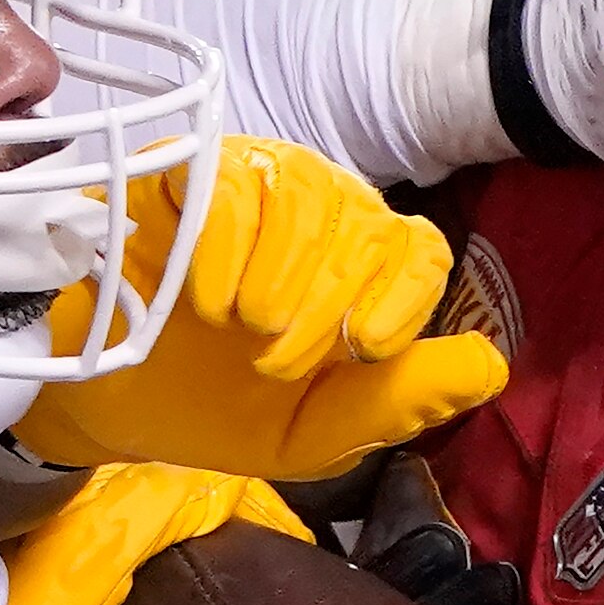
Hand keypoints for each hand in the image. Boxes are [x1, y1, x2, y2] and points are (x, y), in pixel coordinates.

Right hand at [19, 136, 507, 484]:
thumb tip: (491, 367)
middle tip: (274, 368)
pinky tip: (206, 303)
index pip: (419, 251)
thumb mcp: (316, 429)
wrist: (112, 404)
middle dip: (327, 309)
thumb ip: (399, 401)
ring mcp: (258, 184)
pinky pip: (232, 182)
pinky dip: (226, 247)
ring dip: (281, 277)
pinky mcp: (190, 174)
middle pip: (365, 227)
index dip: (405, 295)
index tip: (366, 349)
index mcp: (365, 274)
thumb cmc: (224, 411)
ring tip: (241, 331)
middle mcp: (323, 215)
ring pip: (309, 197)